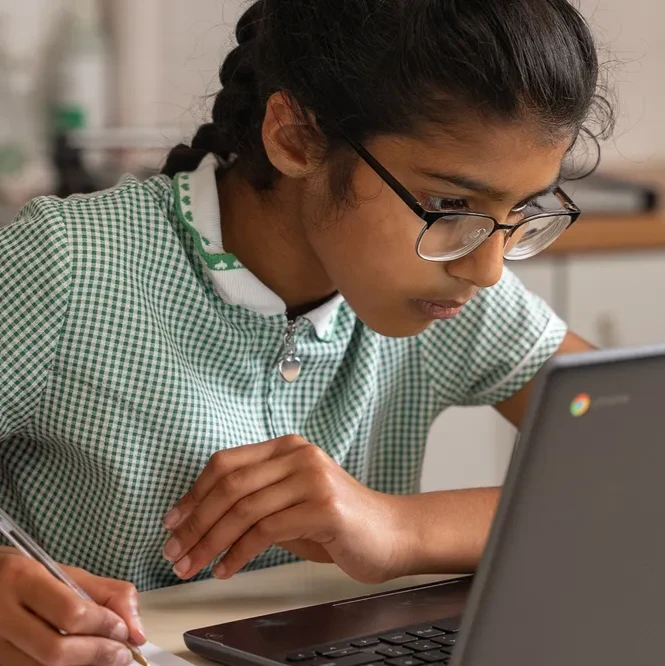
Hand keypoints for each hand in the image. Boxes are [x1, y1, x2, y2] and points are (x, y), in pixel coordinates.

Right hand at [0, 548, 145, 665]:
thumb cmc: (26, 578)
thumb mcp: (64, 573)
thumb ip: (106, 595)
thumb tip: (137, 632)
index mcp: (22, 578)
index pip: (71, 613)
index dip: (104, 626)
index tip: (125, 632)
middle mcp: (1, 613)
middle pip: (55, 651)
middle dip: (97, 653)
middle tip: (121, 653)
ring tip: (103, 657)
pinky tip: (79, 662)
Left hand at [162, 436, 409, 583]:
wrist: (391, 534)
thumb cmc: (337, 522)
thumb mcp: (291, 501)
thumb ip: (255, 500)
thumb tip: (200, 520)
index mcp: (287, 448)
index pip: (226, 463)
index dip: (193, 493)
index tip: (172, 521)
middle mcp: (298, 455)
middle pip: (229, 485)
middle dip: (195, 522)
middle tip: (174, 551)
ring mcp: (312, 479)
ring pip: (243, 509)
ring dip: (209, 542)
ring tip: (192, 565)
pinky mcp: (323, 507)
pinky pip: (266, 531)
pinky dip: (238, 553)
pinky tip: (225, 569)